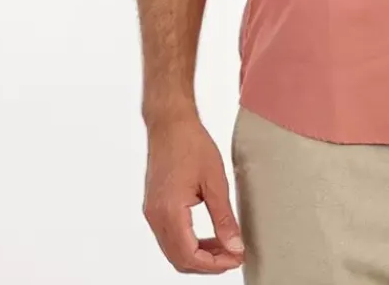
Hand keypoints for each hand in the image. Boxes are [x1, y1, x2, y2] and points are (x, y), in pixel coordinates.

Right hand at [142, 114, 245, 273]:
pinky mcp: (154, 206)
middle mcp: (155, 216)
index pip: (190, 256)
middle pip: (179, 259)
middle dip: (208, 263)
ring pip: (173, 251)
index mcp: (169, 211)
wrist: (170, 123)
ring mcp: (152, 212)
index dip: (215, 264)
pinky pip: (170, 237)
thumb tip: (235, 247)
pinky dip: (189, 243)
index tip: (236, 258)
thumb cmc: (191, 143)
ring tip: (225, 246)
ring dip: (199, 254)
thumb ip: (224, 218)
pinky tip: (209, 236)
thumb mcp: (215, 181)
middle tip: (234, 255)